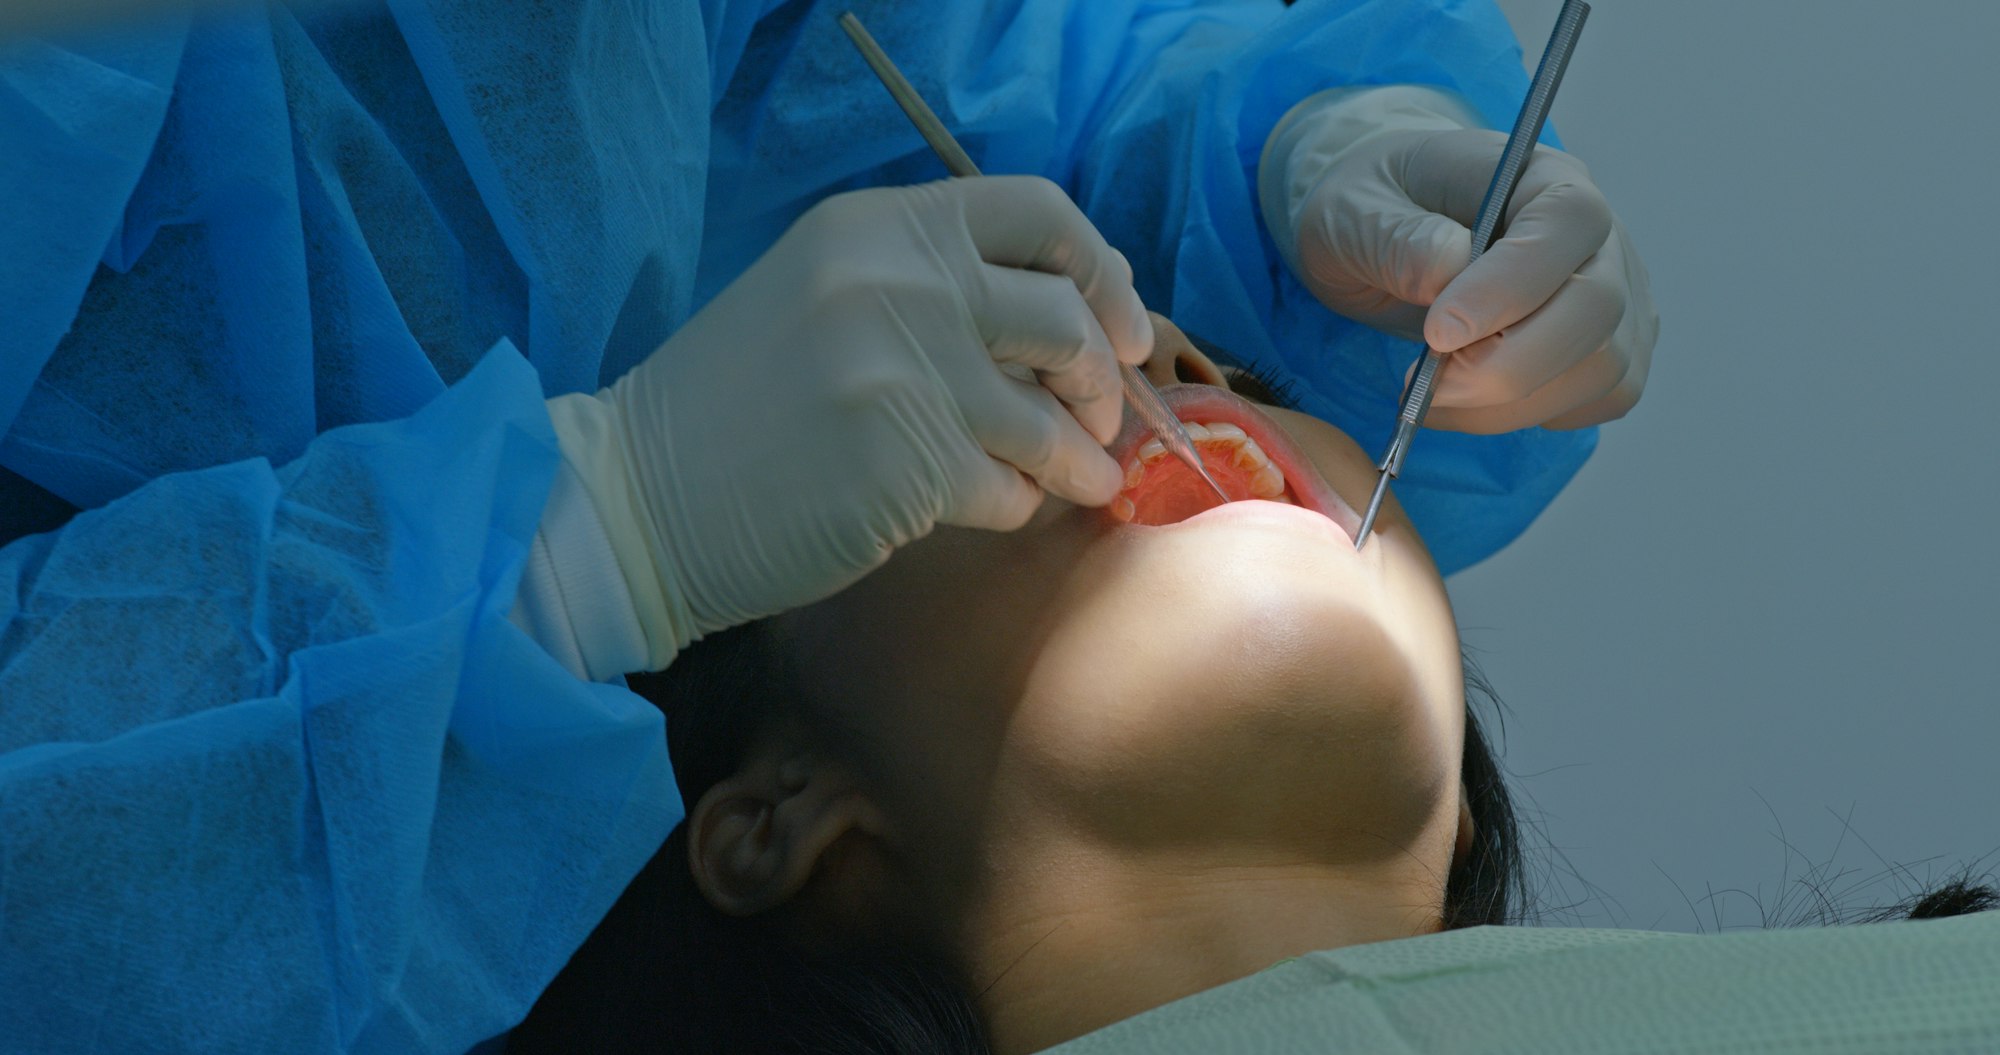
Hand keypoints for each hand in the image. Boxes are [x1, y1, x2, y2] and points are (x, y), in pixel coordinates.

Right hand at [548, 177, 1152, 665]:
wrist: (642, 500)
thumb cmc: (737, 404)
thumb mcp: (826, 295)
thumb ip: (933, 283)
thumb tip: (1077, 314)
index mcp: (878, 226)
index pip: (1039, 212)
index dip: (1100, 268)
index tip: (1119, 323)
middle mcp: (899, 284)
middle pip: (1065, 317)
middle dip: (1103, 376)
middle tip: (1101, 416)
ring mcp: (906, 376)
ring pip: (1053, 420)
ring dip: (1081, 459)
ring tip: (1078, 480)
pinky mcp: (909, 470)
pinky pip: (1013, 491)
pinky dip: (1017, 506)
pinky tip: (992, 508)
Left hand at [1260, 86, 1656, 432]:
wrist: (1377, 231)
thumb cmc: (1371, 206)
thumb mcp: (1354, 208)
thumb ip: (1398, 238)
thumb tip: (1452, 269)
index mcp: (1539, 175)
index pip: (1568, 221)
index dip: (1512, 286)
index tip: (1440, 333)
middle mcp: (1594, 233)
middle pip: (1597, 308)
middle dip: (1508, 365)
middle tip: (1428, 383)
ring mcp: (1612, 294)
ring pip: (1601, 368)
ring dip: (1510, 402)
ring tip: (1432, 391)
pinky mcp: (1603, 349)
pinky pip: (1595, 399)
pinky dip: (1528, 416)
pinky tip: (1468, 401)